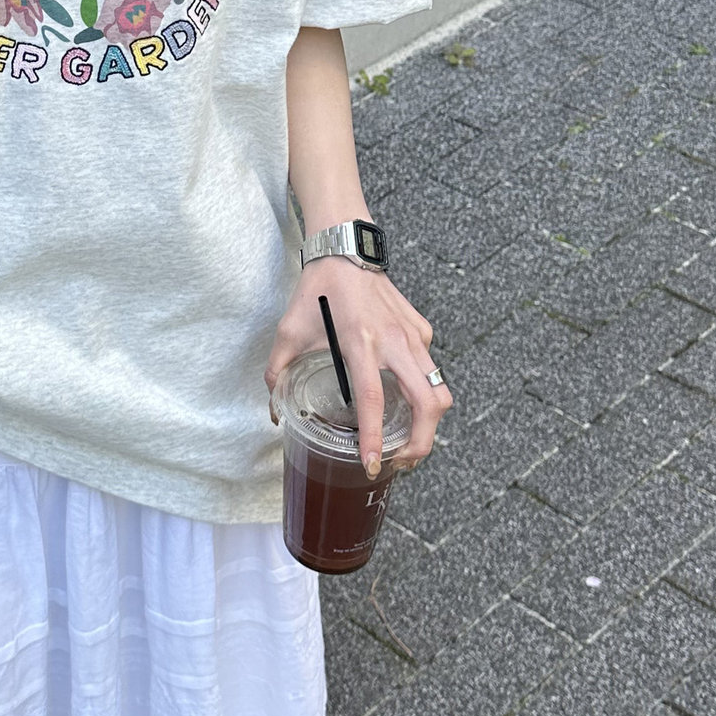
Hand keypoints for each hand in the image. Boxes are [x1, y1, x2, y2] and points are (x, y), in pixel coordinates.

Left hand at [265, 258, 450, 478]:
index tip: (372, 464)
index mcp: (360, 343)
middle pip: (428, 403)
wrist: (345, 251)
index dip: (373, 436)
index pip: (372, 399)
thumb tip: (276, 411)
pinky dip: (423, 395)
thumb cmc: (317, 290)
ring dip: (428, 424)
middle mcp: (394, 341)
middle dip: (420, 442)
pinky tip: (403, 404)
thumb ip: (278, 373)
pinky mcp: (422, 330)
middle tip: (400, 463)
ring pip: (439, 390)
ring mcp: (414, 335)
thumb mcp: (289, 332)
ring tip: (406, 445)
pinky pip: (431, 370)